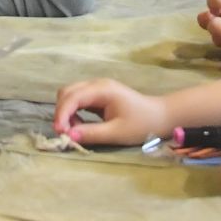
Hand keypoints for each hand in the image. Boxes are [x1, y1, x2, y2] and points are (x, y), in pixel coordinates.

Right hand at [52, 78, 170, 146]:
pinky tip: (81, 125)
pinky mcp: (99, 96)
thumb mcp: (116, 133)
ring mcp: (97, 89)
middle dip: (62, 112)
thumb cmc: (142, 124)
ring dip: (67, 112)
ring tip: (74, 131)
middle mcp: (97, 84)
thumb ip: (91, 133)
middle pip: (67, 92)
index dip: (62, 114)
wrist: (161, 117)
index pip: (72, 97)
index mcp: (102, 89)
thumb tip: (69, 136)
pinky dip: (74, 112)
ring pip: (70, 95)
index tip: (60, 132)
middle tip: (65, 134)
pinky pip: (78, 100)